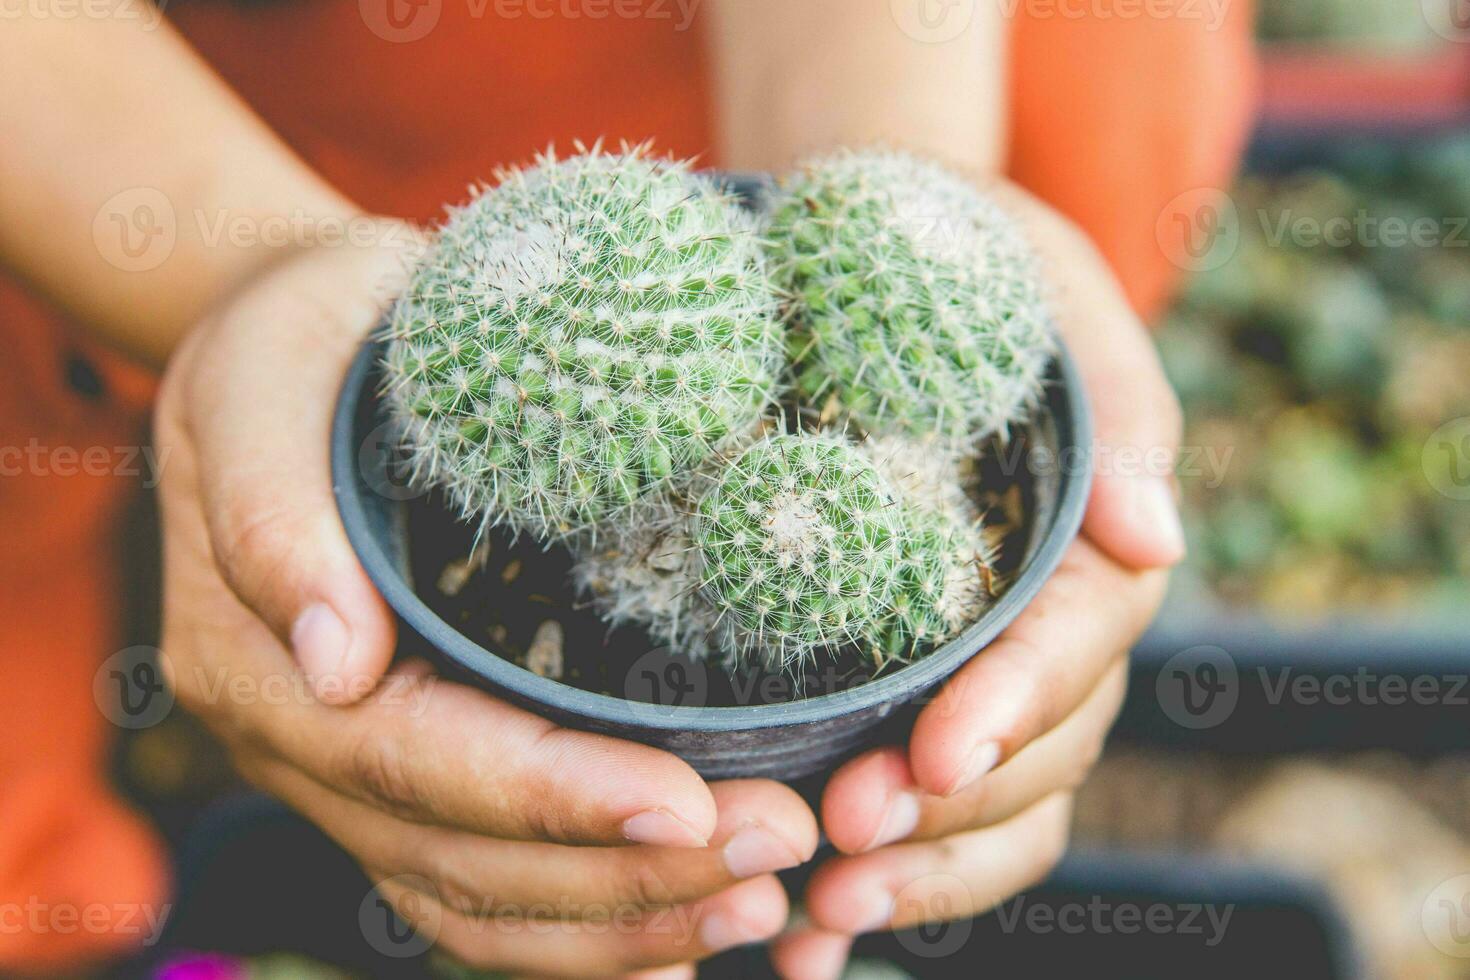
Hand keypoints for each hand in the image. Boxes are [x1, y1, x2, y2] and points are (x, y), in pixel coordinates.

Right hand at [154, 224, 817, 978]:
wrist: (300, 346)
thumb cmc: (298, 338)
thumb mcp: (262, 373)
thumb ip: (271, 509)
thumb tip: (338, 664)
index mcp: (253, 654)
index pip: (412, 757)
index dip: (551, 798)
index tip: (691, 805)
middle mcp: (300, 738)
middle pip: (461, 855)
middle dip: (624, 872)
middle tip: (780, 847)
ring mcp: (348, 769)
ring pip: (476, 899)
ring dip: (620, 922)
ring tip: (758, 904)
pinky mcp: (404, 769)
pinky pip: (480, 884)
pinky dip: (579, 932)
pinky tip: (677, 945)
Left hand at [771, 185, 1182, 978]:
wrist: (863, 255)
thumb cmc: (959, 252)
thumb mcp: (1042, 276)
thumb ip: (1115, 397)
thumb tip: (1160, 538)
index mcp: (1088, 534)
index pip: (1076, 639)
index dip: (1017, 704)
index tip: (934, 754)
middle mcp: (1053, 620)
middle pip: (1041, 746)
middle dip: (952, 807)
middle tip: (845, 838)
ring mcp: (993, 670)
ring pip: (999, 805)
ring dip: (921, 869)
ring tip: (824, 914)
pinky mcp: (925, 695)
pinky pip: (935, 809)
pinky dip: (891, 876)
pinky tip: (814, 926)